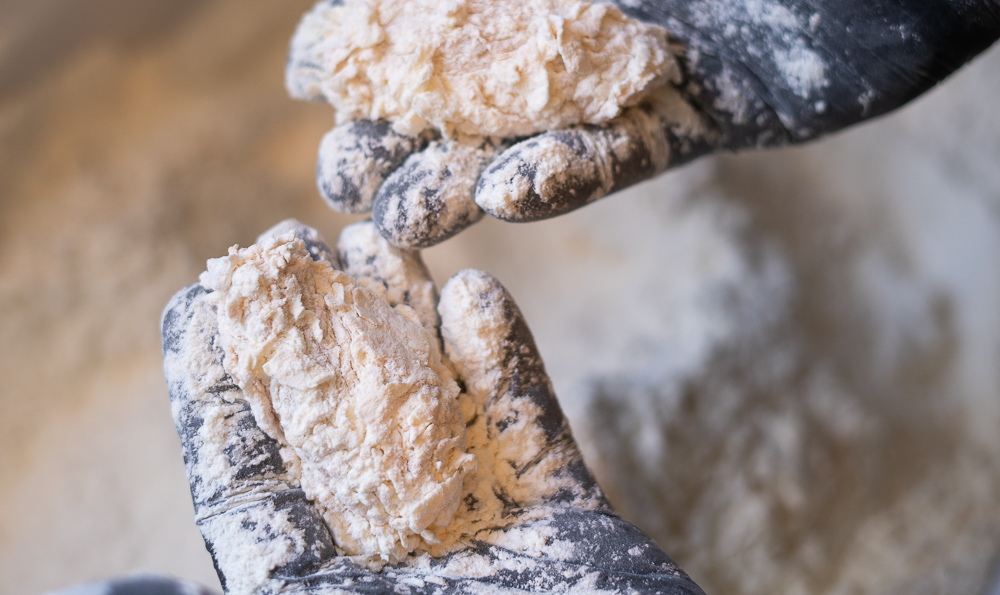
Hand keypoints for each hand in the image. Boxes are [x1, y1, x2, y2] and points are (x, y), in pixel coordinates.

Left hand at [161, 219, 704, 593]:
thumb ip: (283, 567)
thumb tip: (198, 528)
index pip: (249, 492)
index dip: (214, 397)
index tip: (196, 304)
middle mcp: (397, 569)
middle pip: (339, 435)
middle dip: (312, 338)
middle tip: (293, 250)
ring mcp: (485, 547)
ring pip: (436, 419)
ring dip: (408, 330)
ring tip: (382, 245)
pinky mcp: (566, 531)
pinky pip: (530, 437)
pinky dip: (508, 370)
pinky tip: (479, 299)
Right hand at [288, 0, 999, 247]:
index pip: (417, 21)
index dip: (356, 44)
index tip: (307, 71)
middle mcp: (561, 42)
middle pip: (455, 102)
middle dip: (390, 138)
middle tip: (342, 179)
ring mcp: (619, 84)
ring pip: (521, 145)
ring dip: (458, 184)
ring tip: (400, 220)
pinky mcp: (685, 117)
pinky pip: (616, 154)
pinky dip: (564, 172)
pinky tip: (513, 191)